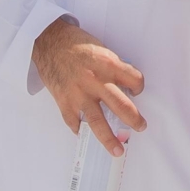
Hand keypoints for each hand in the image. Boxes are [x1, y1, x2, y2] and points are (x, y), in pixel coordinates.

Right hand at [32, 17, 145, 156]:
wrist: (48, 41)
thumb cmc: (75, 43)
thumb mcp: (101, 49)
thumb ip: (113, 67)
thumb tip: (123, 83)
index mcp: (108, 64)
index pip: (135, 80)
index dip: (139, 86)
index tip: (136, 90)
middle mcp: (96, 81)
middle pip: (122, 106)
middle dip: (134, 119)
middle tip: (141, 126)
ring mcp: (79, 94)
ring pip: (98, 122)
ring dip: (110, 139)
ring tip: (119, 150)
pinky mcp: (64, 102)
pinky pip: (74, 123)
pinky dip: (80, 130)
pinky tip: (85, 134)